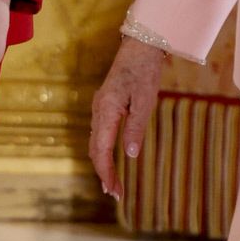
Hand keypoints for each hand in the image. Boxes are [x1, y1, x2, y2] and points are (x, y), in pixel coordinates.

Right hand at [90, 37, 166, 198]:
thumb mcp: (145, 100)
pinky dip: (104, 151)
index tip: (114, 192)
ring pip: (95, 143)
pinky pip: (99, 134)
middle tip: (116, 194)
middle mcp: (98, 111)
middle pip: (94, 150)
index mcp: (106, 110)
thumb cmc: (145, 71)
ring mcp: (100, 108)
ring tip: (114, 184)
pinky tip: (111, 160)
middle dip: (104, 173)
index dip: (106, 173)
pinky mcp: (105, 106)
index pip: (101, 150)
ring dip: (103, 164)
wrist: (140, 46)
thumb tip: (129, 155)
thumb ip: (136, 128)